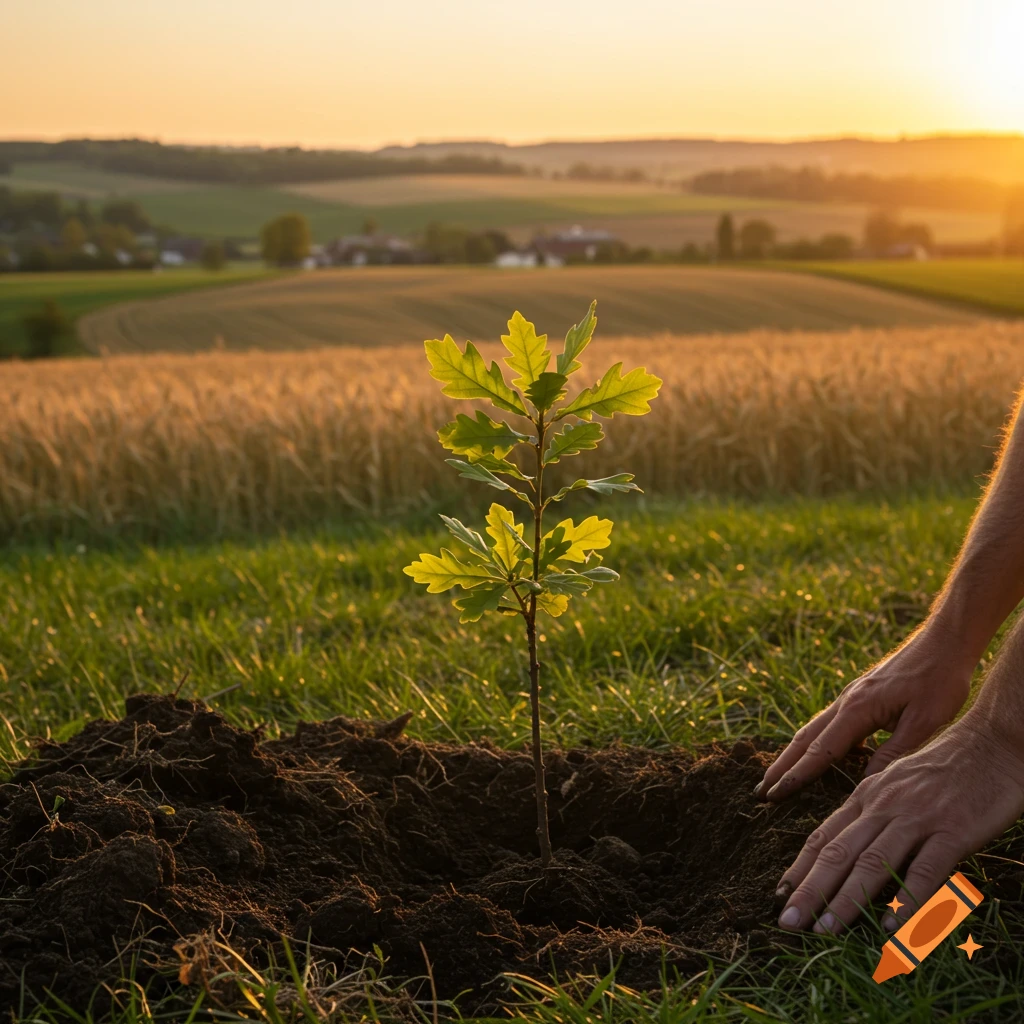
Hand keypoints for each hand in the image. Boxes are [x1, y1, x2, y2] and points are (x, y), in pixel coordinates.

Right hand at [756, 629, 973, 800]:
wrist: (944, 642)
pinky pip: (831, 724)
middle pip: (805, 739)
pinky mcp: (861, 696)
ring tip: (779, 775)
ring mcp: (851, 697)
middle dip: (782, 766)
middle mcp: (846, 702)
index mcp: (857, 709)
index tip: (774, 794)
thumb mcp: (925, 722)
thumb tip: (866, 785)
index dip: (796, 775)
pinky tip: (825, 757)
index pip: (820, 751)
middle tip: (760, 791)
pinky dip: (817, 743)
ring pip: (814, 729)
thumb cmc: (939, 679)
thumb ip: (893, 753)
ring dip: (794, 754)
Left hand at [774, 715, 1023, 933]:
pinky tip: (892, 928)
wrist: (994, 743)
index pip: (823, 836)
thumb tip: (852, 853)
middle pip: (837, 852)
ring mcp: (917, 817)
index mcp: (867, 795)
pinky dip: (906, 900)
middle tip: (787, 923)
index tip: (779, 896)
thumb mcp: (899, 785)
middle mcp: (884, 805)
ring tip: (824, 931)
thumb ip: (876, 815)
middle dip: (809, 890)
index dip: (800, 868)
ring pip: (872, 862)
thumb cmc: (947, 767)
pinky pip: (925, 869)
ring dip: (846, 900)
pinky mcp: (953, 830)